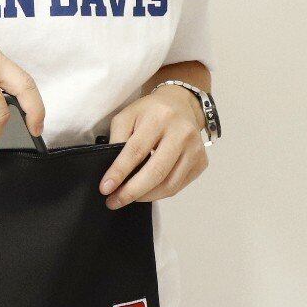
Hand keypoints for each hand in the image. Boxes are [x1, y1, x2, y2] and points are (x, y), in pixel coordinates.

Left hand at [99, 85, 207, 208]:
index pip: (136, 151)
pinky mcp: (201, 162)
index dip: (119, 172)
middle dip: (132, 192)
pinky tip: (146, 190)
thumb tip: (113, 172)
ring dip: (145, 196)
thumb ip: (117, 139)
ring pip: (169, 184)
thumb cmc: (149, 112)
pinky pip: (178, 186)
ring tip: (127, 198)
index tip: (105, 189)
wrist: (180, 105)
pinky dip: (159, 193)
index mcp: (160, 118)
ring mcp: (195, 149)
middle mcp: (182, 133)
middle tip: (113, 202)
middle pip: (156, 172)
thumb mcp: (126, 116)